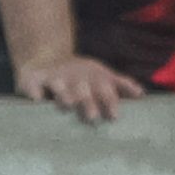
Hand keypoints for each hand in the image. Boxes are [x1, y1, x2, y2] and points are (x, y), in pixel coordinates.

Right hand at [16, 54, 143, 121]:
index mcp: (94, 77)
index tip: (114, 116)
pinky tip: (37, 101)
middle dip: (88, 101)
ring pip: (60, 85)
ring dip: (64, 94)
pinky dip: (35, 92)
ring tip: (67, 105)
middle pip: (83, 89)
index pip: (105, 88)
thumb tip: (141, 95)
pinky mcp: (32, 79)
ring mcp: (54, 76)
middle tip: (93, 117)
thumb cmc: (80, 77)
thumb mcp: (101, 76)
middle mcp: (75, 76)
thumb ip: (120, 86)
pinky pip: (33, 86)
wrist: (45, 57)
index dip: (110, 101)